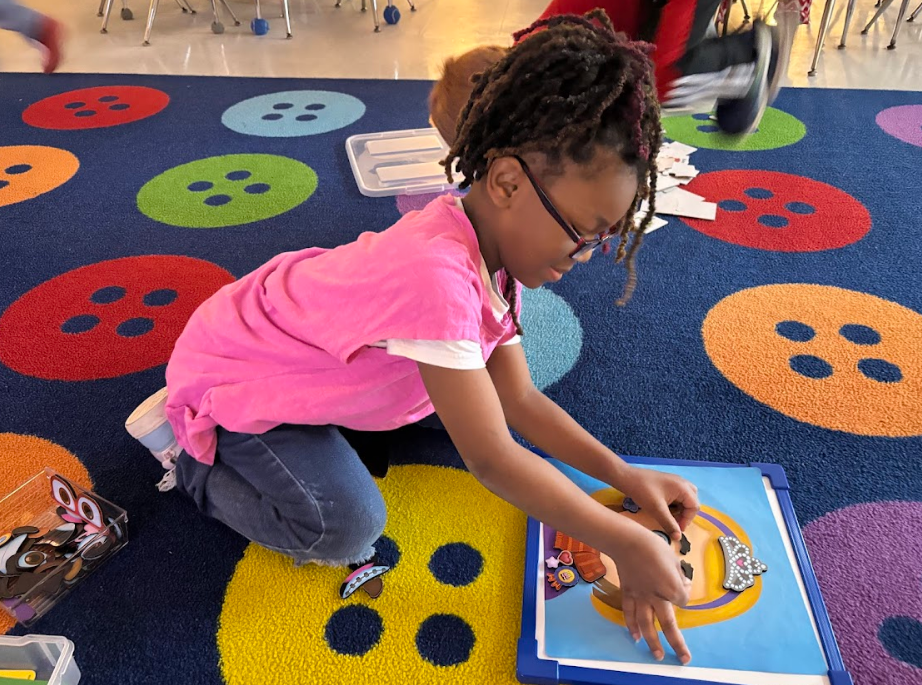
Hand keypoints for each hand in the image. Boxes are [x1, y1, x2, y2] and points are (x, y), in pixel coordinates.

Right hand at [611, 524, 692, 663]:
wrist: (627, 541)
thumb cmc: (653, 546)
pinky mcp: (628, 594)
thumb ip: (679, 576)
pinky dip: (631, 625)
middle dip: (677, 643)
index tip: (683, 581)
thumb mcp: (674, 559)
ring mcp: (640, 597)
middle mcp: (657, 597)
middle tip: (683, 659)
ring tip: (656, 655)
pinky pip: (629, 613)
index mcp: (671, 587)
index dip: (685, 592)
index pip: (683, 599)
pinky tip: (635, 637)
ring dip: (652, 642)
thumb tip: (682, 584)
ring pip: (647, 624)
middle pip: (669, 625)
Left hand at [620, 467, 698, 540]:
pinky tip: (665, 509)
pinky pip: (677, 495)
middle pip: (692, 501)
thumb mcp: (656, 510)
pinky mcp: (667, 483)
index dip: (687, 520)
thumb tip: (678, 538)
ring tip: (670, 517)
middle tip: (675, 523)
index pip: (694, 506)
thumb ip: (669, 524)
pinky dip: (675, 504)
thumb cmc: (642, 491)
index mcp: (682, 487)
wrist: (626, 477)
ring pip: (685, 498)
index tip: (677, 529)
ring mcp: (674, 481)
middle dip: (685, 514)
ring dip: (680, 509)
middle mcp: (682, 482)